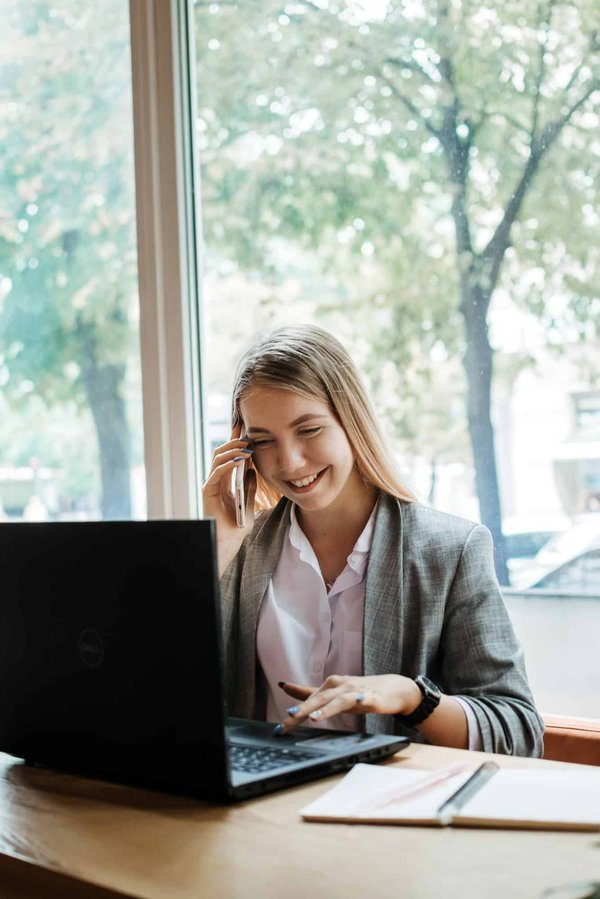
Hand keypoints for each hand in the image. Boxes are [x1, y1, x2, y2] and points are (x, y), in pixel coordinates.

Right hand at [201, 426, 256, 572]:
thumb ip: (249, 487)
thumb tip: (252, 470)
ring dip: (232, 449)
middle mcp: (216, 480)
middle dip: (233, 441)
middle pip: (221, 452)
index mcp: (225, 482)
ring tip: (246, 445)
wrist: (229, 542)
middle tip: (248, 434)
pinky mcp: (208, 491)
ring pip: (217, 458)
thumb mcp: (249, 502)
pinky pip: (217, 472)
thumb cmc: (237, 526)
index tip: (246, 430)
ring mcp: (211, 485)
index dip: (235, 442)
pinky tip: (240, 459)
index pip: (229, 456)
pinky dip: (228, 463)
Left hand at [274, 674, 421, 733]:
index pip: (308, 700)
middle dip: (303, 709)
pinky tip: (360, 702)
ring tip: (315, 717)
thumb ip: (309, 692)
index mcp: (330, 686)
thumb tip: (284, 686)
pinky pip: (366, 699)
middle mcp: (341, 686)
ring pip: (339, 700)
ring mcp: (357, 691)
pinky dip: (363, 699)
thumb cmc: (360, 692)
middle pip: (319, 698)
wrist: (393, 688)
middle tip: (289, 717)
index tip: (279, 728)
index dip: (294, 713)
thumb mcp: (332, 693)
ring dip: (327, 707)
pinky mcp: (373, 697)